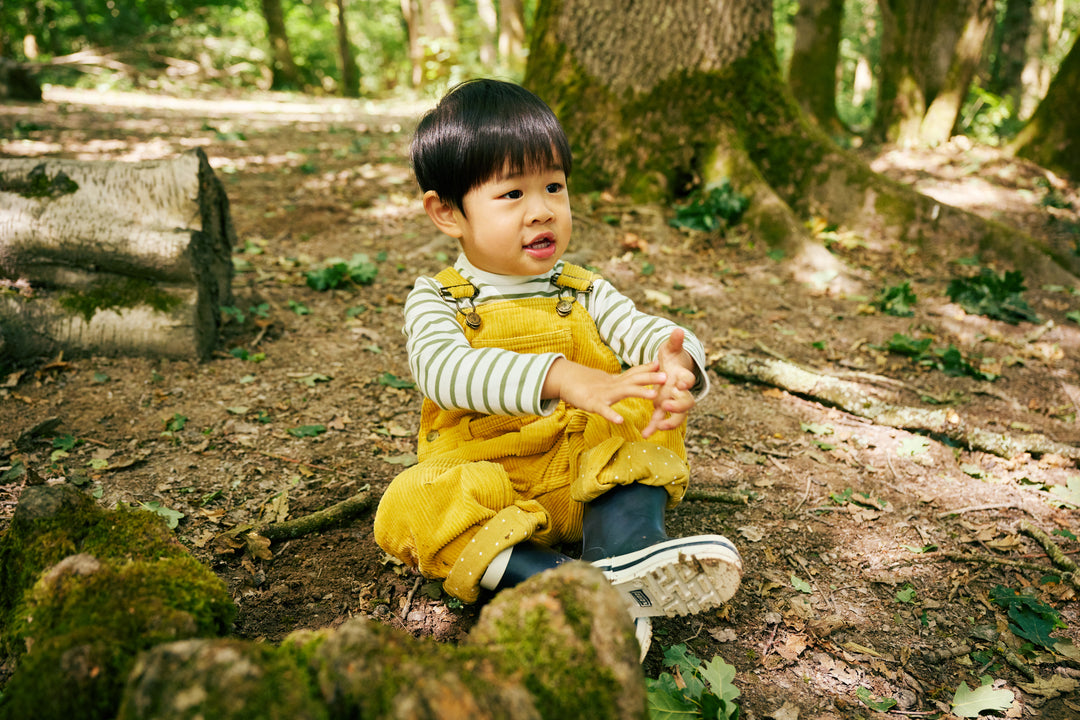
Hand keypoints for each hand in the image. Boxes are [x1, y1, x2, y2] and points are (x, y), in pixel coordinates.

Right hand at [543, 358, 667, 425]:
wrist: (563, 380)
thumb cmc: (584, 383)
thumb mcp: (606, 381)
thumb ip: (620, 380)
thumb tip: (634, 377)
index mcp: (615, 380)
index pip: (634, 372)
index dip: (648, 369)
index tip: (664, 365)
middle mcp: (612, 385)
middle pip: (634, 379)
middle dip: (651, 378)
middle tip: (667, 377)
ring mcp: (603, 394)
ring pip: (624, 392)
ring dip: (640, 392)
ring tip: (654, 396)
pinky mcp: (593, 404)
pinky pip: (604, 410)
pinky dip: (612, 415)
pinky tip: (621, 420)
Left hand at [642, 328, 696, 437]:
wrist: (670, 369)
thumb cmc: (671, 358)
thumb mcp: (670, 349)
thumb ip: (674, 342)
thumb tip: (678, 330)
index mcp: (682, 376)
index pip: (689, 380)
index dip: (687, 382)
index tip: (681, 383)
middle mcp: (680, 392)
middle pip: (687, 402)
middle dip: (678, 405)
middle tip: (668, 406)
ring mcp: (672, 401)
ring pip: (676, 416)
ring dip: (668, 422)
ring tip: (658, 427)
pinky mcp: (662, 408)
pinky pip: (660, 420)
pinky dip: (653, 427)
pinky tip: (644, 434)